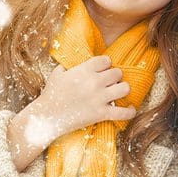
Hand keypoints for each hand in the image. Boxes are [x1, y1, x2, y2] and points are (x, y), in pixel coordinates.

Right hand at [7, 55, 135, 169]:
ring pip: (125, 88)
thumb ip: (68, 66)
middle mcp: (95, 82)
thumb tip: (74, 65)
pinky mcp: (101, 114)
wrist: (47, 117)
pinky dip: (130, 111)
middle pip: (117, 73)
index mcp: (84, 70)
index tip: (103, 70)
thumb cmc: (50, 95)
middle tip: (109, 83)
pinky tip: (130, 109)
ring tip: (118, 93)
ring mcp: (99, 98)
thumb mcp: (57, 74)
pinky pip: (124, 113)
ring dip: (122, 90)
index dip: (106, 64)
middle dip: (114, 77)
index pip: (106, 60)